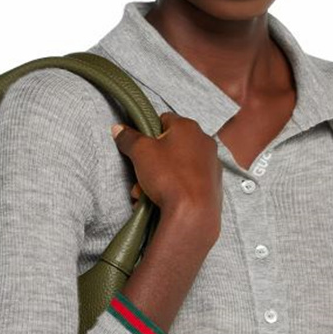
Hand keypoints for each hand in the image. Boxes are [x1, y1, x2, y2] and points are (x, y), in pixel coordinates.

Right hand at [112, 111, 222, 225]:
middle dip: (152, 162)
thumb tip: (118, 129)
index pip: (164, 120)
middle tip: (141, 176)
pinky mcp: (214, 185)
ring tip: (148, 194)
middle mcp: (204, 142)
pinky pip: (188, 183)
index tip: (140, 148)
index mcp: (188, 127)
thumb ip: (129, 138)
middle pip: (170, 146)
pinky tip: (164, 201)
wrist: (193, 213)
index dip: (148, 133)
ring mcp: (211, 164)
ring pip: (178, 167)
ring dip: (161, 178)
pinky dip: (175, 189)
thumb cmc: (168, 176)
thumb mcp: (140, 152)